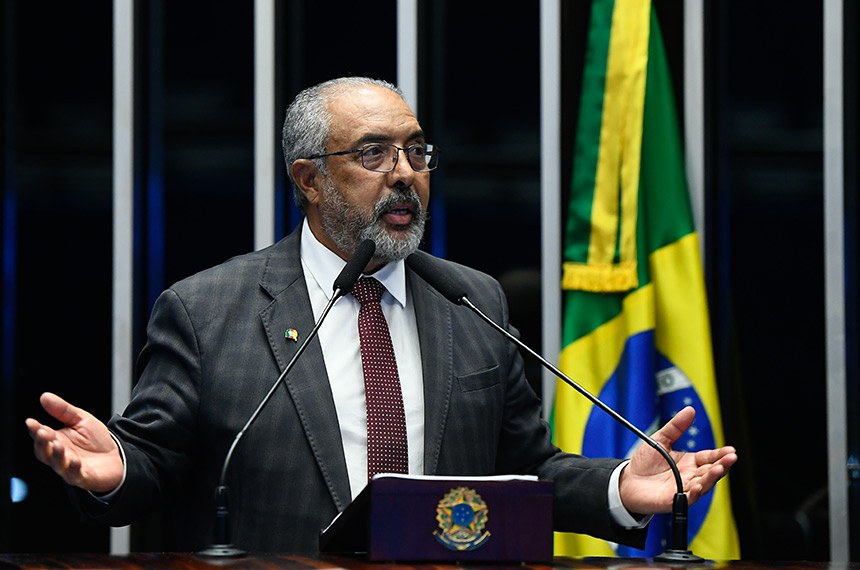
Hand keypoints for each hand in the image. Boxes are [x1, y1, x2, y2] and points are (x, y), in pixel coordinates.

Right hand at [25, 392, 123, 493]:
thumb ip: (63, 410)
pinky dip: (73, 469)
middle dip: (42, 442)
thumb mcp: (81, 420)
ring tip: (57, 444)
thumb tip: (44, 396)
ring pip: (57, 464)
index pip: (41, 435)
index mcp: (56, 440)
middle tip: (43, 433)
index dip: (35, 430)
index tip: (31, 422)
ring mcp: (69, 468)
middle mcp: (59, 455)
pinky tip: (74, 461)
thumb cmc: (96, 440)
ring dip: (56, 455)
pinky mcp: (82, 477)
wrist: (117, 457)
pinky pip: (74, 475)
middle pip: (44, 451)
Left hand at [618, 406, 736, 514]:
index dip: (720, 454)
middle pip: (710, 471)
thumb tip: (690, 409)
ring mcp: (683, 488)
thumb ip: (676, 426)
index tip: (731, 450)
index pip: (709, 458)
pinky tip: (697, 486)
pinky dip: (694, 493)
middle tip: (730, 458)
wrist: (628, 481)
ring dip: (712, 477)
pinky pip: (687, 498)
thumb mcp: (661, 439)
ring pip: (703, 485)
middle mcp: (690, 476)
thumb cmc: (645, 462)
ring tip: (719, 468)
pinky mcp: (673, 500)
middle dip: (722, 465)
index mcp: (690, 462)